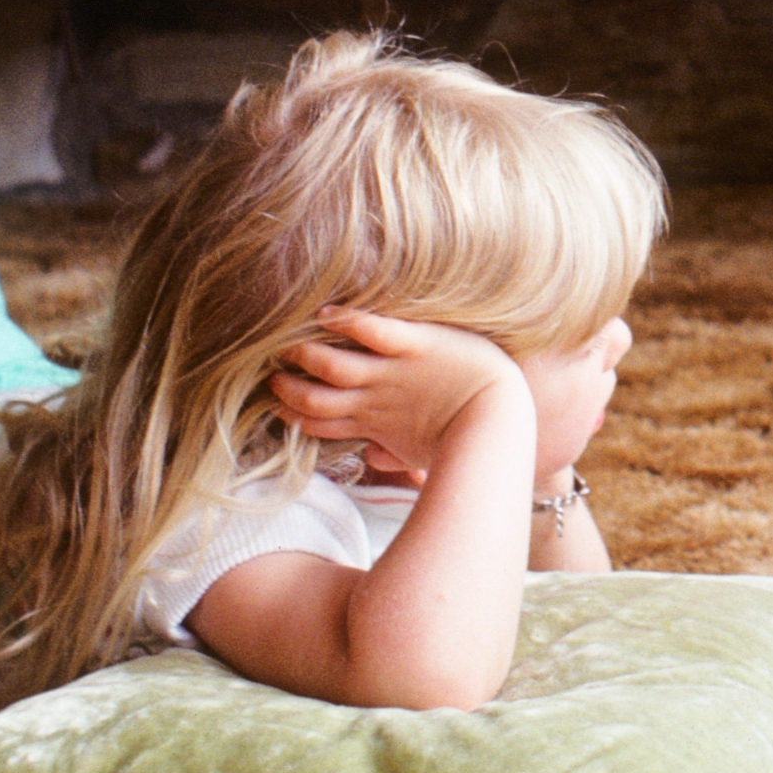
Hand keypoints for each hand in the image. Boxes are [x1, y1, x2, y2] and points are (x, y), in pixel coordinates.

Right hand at [272, 307, 529, 479]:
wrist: (502, 419)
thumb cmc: (465, 439)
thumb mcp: (418, 452)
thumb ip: (391, 452)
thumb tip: (371, 459)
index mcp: (374, 425)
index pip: (317, 422)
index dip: (292, 415)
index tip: (275, 405)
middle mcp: (376, 399)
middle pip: (313, 398)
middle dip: (287, 388)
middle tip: (271, 375)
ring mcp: (394, 372)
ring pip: (331, 364)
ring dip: (306, 354)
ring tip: (289, 343)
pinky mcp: (416, 345)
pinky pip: (373, 330)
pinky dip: (348, 321)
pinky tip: (327, 314)